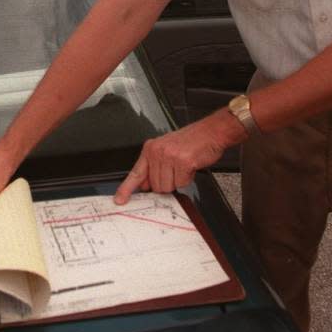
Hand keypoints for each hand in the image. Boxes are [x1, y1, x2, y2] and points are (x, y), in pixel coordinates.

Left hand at [113, 111, 244, 203]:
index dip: (126, 188)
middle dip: (167, 182)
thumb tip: (145, 184)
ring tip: (183, 166)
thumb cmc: (192, 141)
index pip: (136, 172)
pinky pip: (181, 183)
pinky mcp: (183, 161)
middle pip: (155, 185)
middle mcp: (158, 151)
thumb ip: (154, 166)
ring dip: (178, 181)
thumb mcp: (167, 149)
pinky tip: (190, 166)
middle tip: (176, 170)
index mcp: (151, 148)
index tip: (119, 200)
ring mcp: (169, 156)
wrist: (212, 132)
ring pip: (167, 186)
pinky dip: (188, 179)